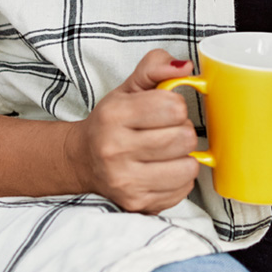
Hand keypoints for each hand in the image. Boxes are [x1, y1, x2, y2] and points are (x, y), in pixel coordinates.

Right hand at [65, 50, 199, 213]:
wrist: (83, 159)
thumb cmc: (111, 121)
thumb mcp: (129, 87)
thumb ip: (156, 67)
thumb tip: (185, 68)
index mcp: (114, 116)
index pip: (174, 107)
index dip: (176, 105)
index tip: (165, 109)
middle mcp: (115, 150)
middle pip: (184, 138)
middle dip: (182, 130)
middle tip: (166, 131)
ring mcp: (126, 182)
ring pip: (188, 167)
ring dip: (184, 157)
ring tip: (167, 151)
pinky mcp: (137, 204)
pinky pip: (183, 190)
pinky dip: (179, 178)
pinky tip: (162, 169)